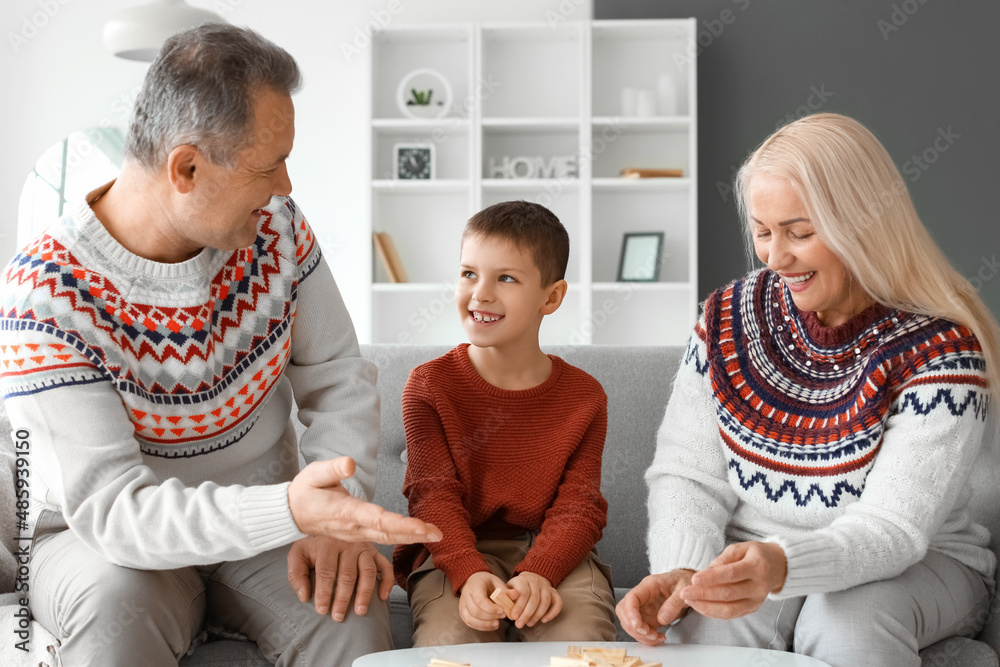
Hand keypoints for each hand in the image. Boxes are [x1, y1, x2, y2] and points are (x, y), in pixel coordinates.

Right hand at [287, 457, 441, 544]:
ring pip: (387, 538)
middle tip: (438, 534)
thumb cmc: (305, 492)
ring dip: (412, 537)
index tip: (421, 527)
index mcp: (345, 512)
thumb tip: (350, 463)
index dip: (400, 524)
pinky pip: (383, 538)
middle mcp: (353, 527)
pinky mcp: (359, 535)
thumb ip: (332, 468)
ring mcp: (356, 534)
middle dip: (414, 534)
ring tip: (435, 535)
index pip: (377, 519)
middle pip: (388, 533)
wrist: (292, 514)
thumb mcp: (313, 474)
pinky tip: (418, 535)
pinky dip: (401, 537)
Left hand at [287, 537, 391, 620]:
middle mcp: (348, 544)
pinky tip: (383, 596)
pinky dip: (387, 581)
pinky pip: (386, 566)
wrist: (329, 520)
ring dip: (365, 592)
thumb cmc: (313, 543)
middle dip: (343, 598)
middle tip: (338, 616)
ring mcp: (364, 547)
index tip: (322, 610)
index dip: (324, 593)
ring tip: (360, 610)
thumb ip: (296, 574)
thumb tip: (304, 596)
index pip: (326, 572)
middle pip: (347, 574)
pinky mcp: (375, 551)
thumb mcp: (298, 554)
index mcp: (327, 544)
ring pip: (368, 571)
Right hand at [458, 571, 508, 631]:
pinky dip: (482, 627)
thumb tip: (516, 594)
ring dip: (486, 624)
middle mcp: (466, 596)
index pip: (480, 600)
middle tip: (502, 616)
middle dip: (490, 617)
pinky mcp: (463, 613)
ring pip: (471, 619)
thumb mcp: (497, 582)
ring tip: (498, 623)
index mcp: (474, 586)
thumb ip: (505, 590)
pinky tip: (492, 625)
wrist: (474, 582)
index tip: (502, 610)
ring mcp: (462, 606)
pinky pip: (470, 623)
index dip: (491, 608)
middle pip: (476, 611)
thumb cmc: (486, 582)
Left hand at [506, 572, 561, 628]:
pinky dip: (552, 612)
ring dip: (537, 615)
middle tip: (520, 625)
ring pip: (545, 601)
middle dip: (527, 614)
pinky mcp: (554, 593)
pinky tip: (544, 620)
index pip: (523, 592)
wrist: (530, 580)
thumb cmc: (517, 589)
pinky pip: (558, 602)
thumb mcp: (508, 590)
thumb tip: (505, 604)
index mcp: (523, 580)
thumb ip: (507, 596)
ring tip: (529, 624)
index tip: (514, 617)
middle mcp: (536, 582)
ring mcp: (546, 587)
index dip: (519, 606)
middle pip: (534, 598)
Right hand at [615, 569, 693, 645]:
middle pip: (624, 611)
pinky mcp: (648, 618)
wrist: (689, 586)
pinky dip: (647, 638)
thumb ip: (674, 603)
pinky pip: (641, 630)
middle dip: (632, 626)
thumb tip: (662, 619)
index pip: (631, 598)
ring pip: (630, 623)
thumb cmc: (684, 582)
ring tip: (657, 637)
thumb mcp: (684, 589)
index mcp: (649, 586)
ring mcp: (644, 608)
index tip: (637, 626)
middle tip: (648, 634)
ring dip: (640, 635)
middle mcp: (642, 597)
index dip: (630, 613)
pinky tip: (659, 638)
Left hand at [681, 541, 786, 618]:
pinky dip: (713, 612)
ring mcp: (757, 601)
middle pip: (728, 594)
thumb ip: (723, 559)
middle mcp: (759, 587)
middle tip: (685, 592)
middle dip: (703, 594)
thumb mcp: (740, 548)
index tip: (694, 579)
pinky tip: (700, 606)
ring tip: (689, 600)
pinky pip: (731, 614)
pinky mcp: (752, 609)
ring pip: (729, 609)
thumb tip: (707, 572)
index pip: (731, 574)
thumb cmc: (756, 555)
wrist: (778, 567)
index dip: (712, 578)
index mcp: (756, 567)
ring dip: (706, 606)